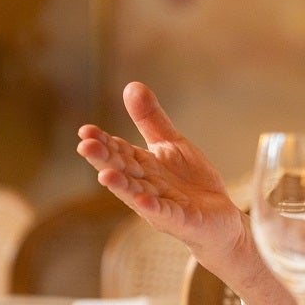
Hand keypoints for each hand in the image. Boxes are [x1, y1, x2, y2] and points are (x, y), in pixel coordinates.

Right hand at [76, 81, 246, 262]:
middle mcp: (145, 186)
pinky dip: (153, 207)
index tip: (85, 131)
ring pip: (137, 194)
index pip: (119, 151)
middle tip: (85, 146)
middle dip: (105, 160)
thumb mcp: (171, 144)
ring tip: (104, 175)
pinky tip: (142, 200)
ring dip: (121, 185)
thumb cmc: (190, 181)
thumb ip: (150, 120)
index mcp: (143, 166)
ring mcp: (161, 205)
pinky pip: (166, 213)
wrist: (220, 216)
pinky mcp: (181, 219)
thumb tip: (131, 85)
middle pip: (123, 171)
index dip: (103, 143)